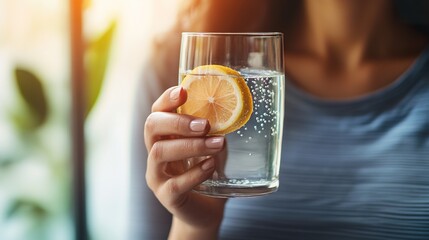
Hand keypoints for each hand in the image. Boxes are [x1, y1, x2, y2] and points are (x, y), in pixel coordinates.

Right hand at [144, 86, 226, 238]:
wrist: (206, 209)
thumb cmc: (209, 170)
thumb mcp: (213, 145)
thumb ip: (216, 129)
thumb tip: (234, 106)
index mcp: (165, 135)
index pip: (157, 111)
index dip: (167, 99)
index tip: (184, 92)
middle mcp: (155, 152)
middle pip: (151, 126)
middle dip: (178, 122)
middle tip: (205, 124)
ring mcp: (156, 175)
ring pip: (159, 153)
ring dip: (191, 145)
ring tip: (217, 144)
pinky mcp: (165, 196)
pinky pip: (175, 184)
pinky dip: (195, 173)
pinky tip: (211, 166)